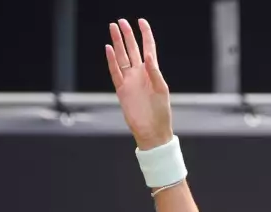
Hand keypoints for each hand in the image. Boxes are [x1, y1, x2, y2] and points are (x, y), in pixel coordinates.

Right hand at [106, 18, 171, 150]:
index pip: (148, 48)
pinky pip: (115, 72)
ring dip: (118, 43)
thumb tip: (149, 56)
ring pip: (122, 57)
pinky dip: (111, 60)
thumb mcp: (162, 90)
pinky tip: (109, 48)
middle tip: (121, 21)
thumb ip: (155, 72)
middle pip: (132, 49)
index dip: (145, 35)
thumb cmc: (161, 112)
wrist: (151, 130)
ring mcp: (130, 81)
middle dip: (127, 35)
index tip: (141, 21)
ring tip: (113, 28)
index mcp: (152, 72)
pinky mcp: (121, 89)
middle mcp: (140, 74)